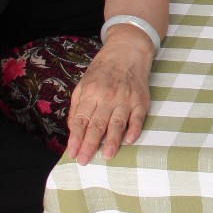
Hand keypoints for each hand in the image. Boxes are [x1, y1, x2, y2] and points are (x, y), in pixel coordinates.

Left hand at [66, 31, 153, 163]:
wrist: (127, 52)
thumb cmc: (102, 71)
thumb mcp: (83, 84)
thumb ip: (77, 107)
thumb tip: (73, 129)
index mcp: (90, 93)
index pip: (81, 120)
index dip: (76, 138)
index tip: (72, 153)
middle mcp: (107, 96)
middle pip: (97, 124)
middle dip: (90, 144)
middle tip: (84, 161)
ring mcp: (125, 98)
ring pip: (117, 123)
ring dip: (112, 140)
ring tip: (107, 156)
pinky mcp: (141, 100)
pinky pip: (138, 117)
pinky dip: (134, 129)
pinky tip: (129, 140)